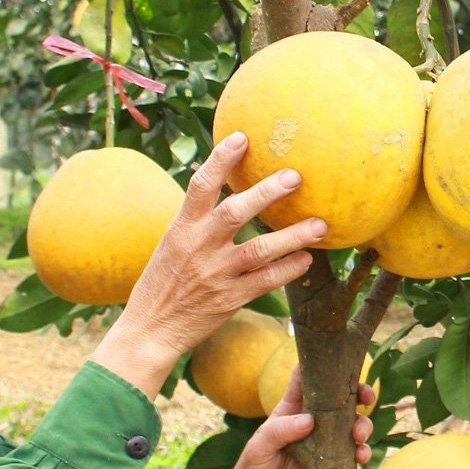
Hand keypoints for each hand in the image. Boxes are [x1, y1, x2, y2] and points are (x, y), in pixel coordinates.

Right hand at [92, 133, 322, 393]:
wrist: (149, 330)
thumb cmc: (162, 283)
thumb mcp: (171, 244)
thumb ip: (197, 221)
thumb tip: (224, 190)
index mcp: (181, 229)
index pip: (200, 186)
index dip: (221, 159)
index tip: (242, 137)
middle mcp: (198, 248)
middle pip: (235, 212)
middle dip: (266, 192)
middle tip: (295, 176)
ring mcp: (216, 274)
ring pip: (259, 250)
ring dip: (292, 236)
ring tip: (320, 225)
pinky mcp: (230, 299)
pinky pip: (265, 282)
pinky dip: (288, 270)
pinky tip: (307, 260)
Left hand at [223, 365, 375, 468]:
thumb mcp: (260, 446)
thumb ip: (281, 430)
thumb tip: (309, 420)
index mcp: (291, 408)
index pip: (307, 378)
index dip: (324, 366)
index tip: (341, 363)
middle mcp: (312, 420)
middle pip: (340, 398)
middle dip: (358, 393)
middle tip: (367, 398)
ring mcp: (324, 440)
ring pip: (352, 423)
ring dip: (363, 425)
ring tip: (359, 437)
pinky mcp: (333, 462)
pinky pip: (353, 451)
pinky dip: (362, 451)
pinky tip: (361, 458)